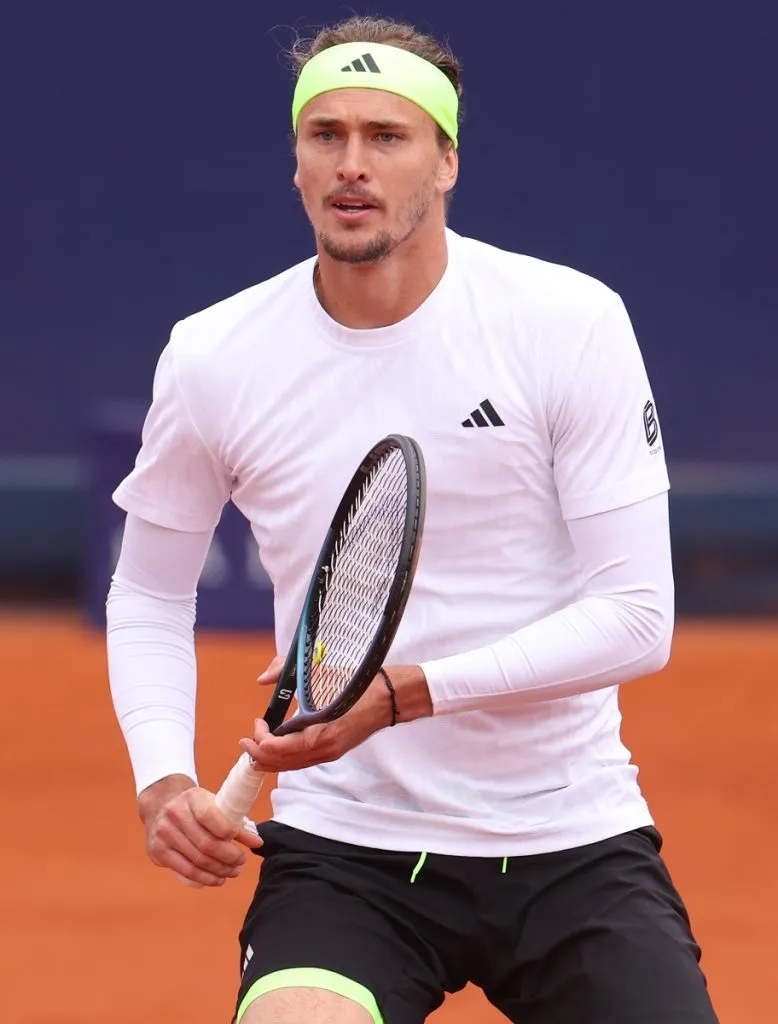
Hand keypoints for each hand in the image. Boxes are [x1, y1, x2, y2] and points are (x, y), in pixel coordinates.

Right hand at [138, 775, 262, 886]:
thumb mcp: (213, 805)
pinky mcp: (158, 851)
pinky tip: (217, 879)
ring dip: (220, 870)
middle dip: (229, 857)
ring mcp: (164, 833)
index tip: (244, 843)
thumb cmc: (195, 807)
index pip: (210, 816)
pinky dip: (205, 878)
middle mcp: (174, 814)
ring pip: (197, 860)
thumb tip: (257, 842)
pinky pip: (185, 870)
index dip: (230, 832)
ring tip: (233, 872)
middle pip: (206, 843)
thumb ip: (235, 822)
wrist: (161, 806)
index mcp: (192, 798)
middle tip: (241, 862)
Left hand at [243, 659, 432, 772]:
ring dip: (269, 760)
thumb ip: (285, 670)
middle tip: (246, 740)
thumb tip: (263, 679)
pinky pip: (302, 763)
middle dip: (257, 754)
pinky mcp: (333, 752)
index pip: (278, 748)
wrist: (388, 697)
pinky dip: (284, 759)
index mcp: (319, 731)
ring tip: (254, 748)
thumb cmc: (355, 683)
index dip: (260, 739)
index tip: (258, 721)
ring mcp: (329, 753)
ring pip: (290, 767)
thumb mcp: (318, 672)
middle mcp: (323, 749)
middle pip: (280, 763)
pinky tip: (277, 749)